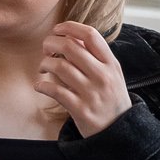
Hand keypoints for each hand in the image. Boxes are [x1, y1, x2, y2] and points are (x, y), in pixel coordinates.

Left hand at [36, 21, 131, 136]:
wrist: (119, 131)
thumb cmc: (110, 99)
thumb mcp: (111, 74)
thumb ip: (95, 56)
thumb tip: (71, 37)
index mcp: (111, 63)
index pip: (91, 35)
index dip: (70, 27)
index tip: (57, 29)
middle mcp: (102, 76)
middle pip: (70, 47)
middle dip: (51, 43)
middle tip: (45, 48)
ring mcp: (91, 93)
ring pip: (59, 67)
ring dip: (44, 64)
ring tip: (43, 68)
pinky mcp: (80, 109)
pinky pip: (55, 90)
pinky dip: (42, 85)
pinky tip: (40, 85)